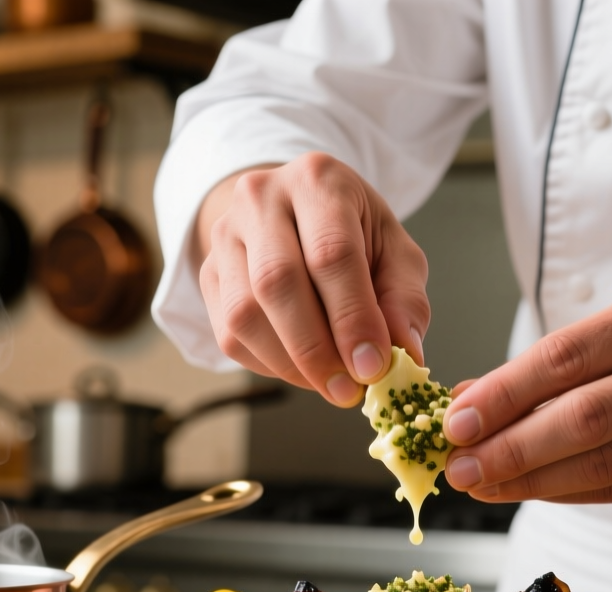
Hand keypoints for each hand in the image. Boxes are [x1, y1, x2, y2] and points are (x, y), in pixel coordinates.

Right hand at [197, 153, 429, 405]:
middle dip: (316, 349)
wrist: (297, 213)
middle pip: (277, 282)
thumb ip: (405, 300)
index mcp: (318, 181)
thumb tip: (404, 354)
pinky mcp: (207, 274)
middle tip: (348, 390)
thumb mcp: (395, 252)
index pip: (330, 253)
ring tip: (330, 383)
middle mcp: (261, 198)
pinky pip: (229, 334)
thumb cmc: (354, 233)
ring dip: (290, 364)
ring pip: (244, 314)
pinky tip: (302, 369)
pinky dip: (269, 365)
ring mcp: (225, 235)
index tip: (374, 366)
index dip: (352, 317)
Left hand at [440, 290, 611, 520]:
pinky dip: (565, 493)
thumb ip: (545, 371)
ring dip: (530, 480)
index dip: (504, 393)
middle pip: (581, 416)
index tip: (455, 420)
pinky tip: (526, 492)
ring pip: (599, 462)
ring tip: (481, 484)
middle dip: (510, 446)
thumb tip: (464, 401)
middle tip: (459, 465)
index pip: (563, 357)